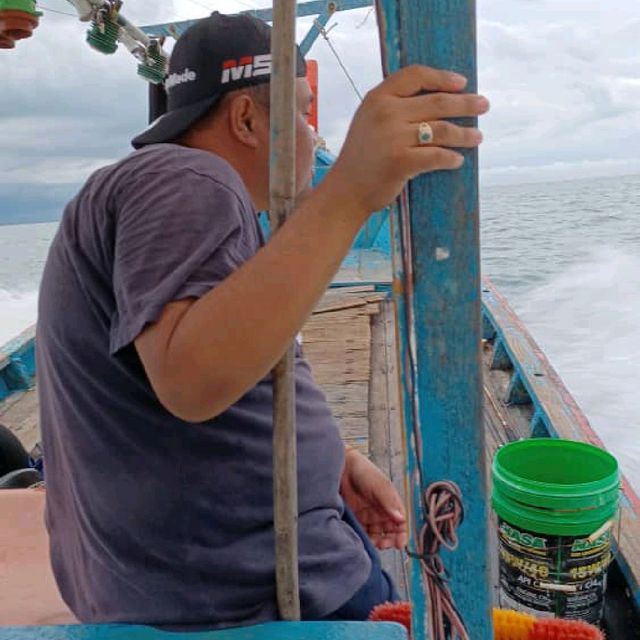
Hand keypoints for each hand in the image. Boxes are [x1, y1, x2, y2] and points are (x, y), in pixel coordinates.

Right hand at [327, 65, 488, 216]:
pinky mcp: (400, 162)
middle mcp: (386, 114)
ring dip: (465, 134)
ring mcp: (393, 138)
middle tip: (484, 105)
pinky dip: (451, 158)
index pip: (415, 76)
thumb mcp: (369, 121)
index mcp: (377, 98)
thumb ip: (393, 107)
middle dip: (466, 104)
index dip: (442, 78)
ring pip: (442, 130)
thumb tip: (438, 100)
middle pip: (437, 102)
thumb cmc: (362, 158)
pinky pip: (437, 156)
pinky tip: (458, 160)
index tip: (462, 83)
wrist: (345, 191)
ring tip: (478, 137)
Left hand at [340, 447, 407, 550]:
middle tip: (384, 545)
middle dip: (389, 541)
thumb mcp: (379, 486)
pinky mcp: (356, 519)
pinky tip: (362, 541)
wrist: (342, 468)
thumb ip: (389, 502)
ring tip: (373, 544)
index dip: (402, 534)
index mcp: (391, 503)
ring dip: (376, 542)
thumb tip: (400, 518)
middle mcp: (381, 512)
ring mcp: (368, 516)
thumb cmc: (364, 471)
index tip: (400, 544)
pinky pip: (362, 533)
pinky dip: (363, 539)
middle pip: (389, 532)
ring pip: (376, 535)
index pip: (400, 523)